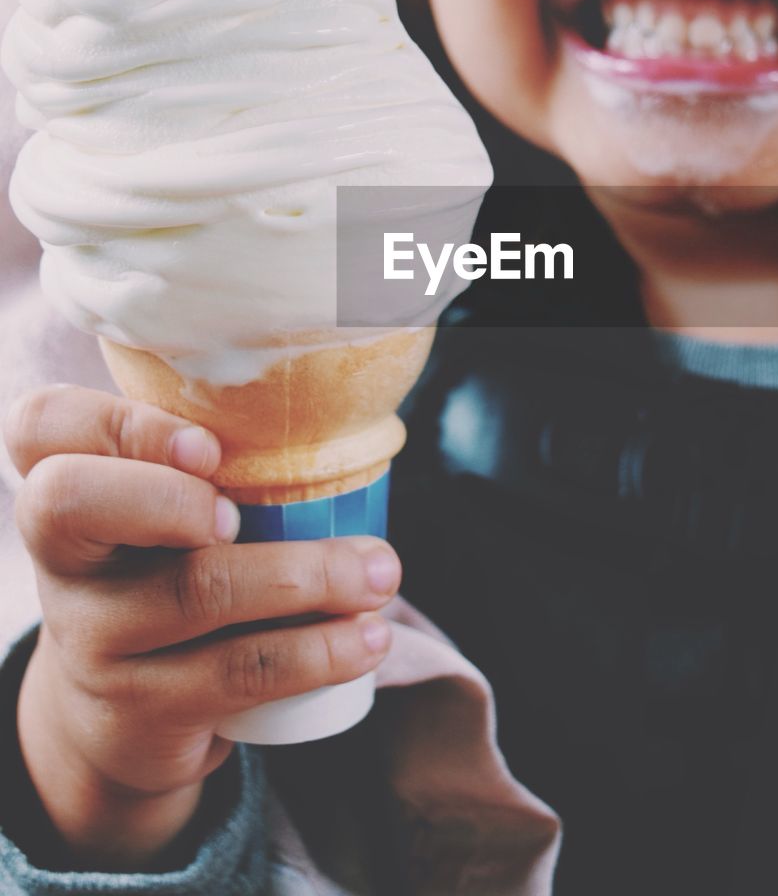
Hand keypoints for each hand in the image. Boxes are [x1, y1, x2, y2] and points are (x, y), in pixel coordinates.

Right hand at [3, 384, 399, 869]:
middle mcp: (63, 558)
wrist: (117, 712)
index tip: (208, 446)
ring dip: (308, 577)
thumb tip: (342, 419)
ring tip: (379, 574)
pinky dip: (319, 650)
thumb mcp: (163, 515)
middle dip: (172, 497)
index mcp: (68, 486)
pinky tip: (368, 637)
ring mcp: (94, 637)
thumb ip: (209, 465)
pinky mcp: (142, 708)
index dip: (120, 425)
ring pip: (193, 591)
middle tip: (247, 511)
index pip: (44, 427)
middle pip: (74, 503)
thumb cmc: (167, 571)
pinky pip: (239, 672)